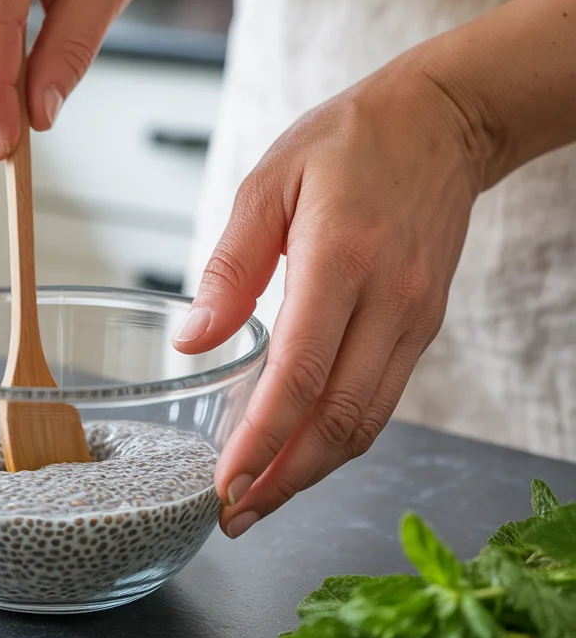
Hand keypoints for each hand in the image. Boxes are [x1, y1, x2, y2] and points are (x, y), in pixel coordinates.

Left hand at [172, 52, 492, 537]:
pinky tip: (301, 453)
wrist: (443, 122)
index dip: (262, 441)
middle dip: (284, 480)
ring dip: (312, 472)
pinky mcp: (423, 326)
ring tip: (261, 501)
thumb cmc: (347, 143)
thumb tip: (193, 341)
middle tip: (234, 515)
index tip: (225, 483)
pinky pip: (380, 399)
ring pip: (366, 423)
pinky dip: (339, 439)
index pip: (300, 376)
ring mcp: (413, 319)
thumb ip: (230, 267)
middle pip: (339, 421)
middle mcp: (388, 302)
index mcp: (341, 260)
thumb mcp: (269, 183)